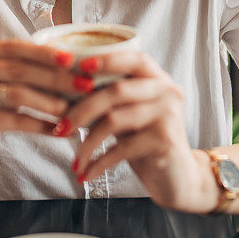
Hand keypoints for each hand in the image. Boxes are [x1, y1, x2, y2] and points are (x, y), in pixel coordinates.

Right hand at [0, 40, 80, 179]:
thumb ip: (24, 70)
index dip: (44, 52)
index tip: (73, 59)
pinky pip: (15, 120)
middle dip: (56, 77)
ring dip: (50, 102)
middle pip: (19, 69)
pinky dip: (41, 125)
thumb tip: (72, 63)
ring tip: (74, 110)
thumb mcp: (1, 85)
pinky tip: (60, 131)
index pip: (15, 47)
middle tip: (85, 84)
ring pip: (18, 94)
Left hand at [56, 50, 216, 211]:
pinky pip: (121, 148)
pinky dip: (99, 163)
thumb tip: (67, 88)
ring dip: (87, 143)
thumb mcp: (130, 115)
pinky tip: (86, 173)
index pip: (134, 59)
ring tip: (75, 161)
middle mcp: (168, 92)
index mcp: (159, 79)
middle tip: (61, 128)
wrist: (177, 178)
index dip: (106, 60)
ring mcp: (169, 115)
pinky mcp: (165, 141)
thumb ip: (112, 99)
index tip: (78, 67)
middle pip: (116, 90)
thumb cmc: (146, 143)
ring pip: (114, 120)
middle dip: (82, 110)